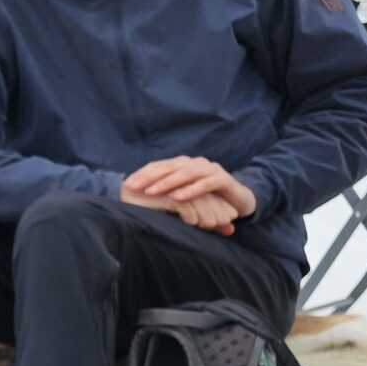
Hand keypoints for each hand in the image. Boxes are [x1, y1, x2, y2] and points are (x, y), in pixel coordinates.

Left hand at [122, 156, 256, 234]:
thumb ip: (165, 196)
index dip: (143, 174)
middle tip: (133, 187)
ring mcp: (211, 170)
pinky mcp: (224, 180)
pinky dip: (191, 190)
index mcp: (184, 165)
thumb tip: (137, 201)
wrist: (240, 201)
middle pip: (169, 167)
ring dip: (167, 183)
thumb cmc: (206, 200)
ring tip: (151, 192)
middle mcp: (196, 164)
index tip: (126, 185)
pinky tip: (178, 198)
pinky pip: (206, 184)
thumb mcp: (183, 197)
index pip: (160, 166)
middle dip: (149, 177)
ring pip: (186, 173)